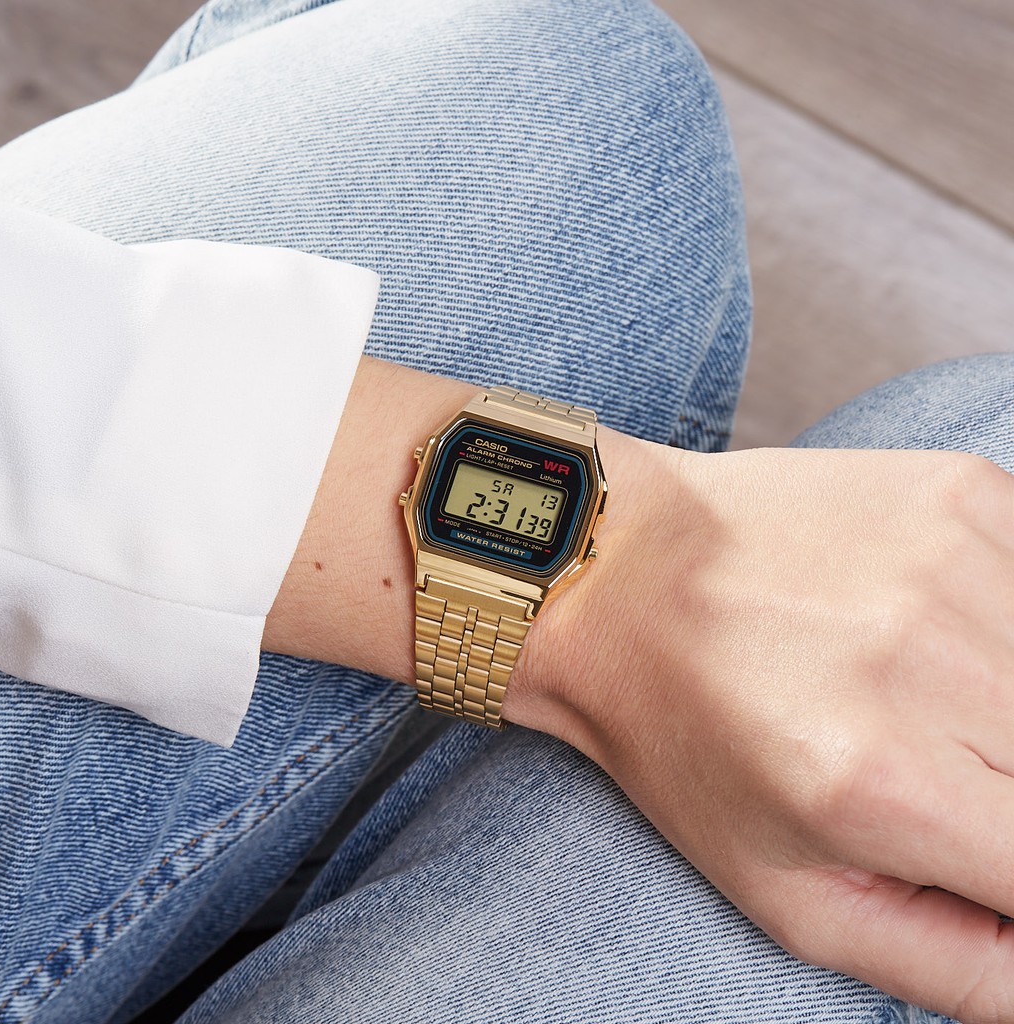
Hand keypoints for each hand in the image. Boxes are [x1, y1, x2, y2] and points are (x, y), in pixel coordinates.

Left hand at [508, 436, 1013, 1022]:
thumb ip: (953, 964)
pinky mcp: (958, 493)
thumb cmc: (683, 735)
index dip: (1012, 862)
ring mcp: (951, 563)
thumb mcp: (786, 894)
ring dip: (1012, 703)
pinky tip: (930, 624)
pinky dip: (1008, 622)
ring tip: (920, 696)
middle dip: (1007, 786)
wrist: (619, 574)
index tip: (972, 835)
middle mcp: (933, 664)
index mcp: (888, 785)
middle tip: (934, 767)